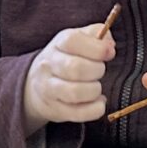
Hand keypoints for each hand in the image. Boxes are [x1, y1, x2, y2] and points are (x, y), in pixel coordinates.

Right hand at [22, 19, 116, 133]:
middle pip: (75, 68)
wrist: (36, 85)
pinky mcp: (56, 110)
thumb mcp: (78, 40)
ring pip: (75, 92)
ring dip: (94, 90)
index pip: (73, 41)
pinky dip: (95, 109)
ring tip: (97, 88)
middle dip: (97, 70)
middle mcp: (49, 65)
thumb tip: (110, 44)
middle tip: (100, 71)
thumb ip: (97, 34)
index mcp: (58, 44)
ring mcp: (49, 90)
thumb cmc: (66, 59)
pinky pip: (78, 113)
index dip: (96, 48)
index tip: (109, 53)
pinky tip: (98, 102)